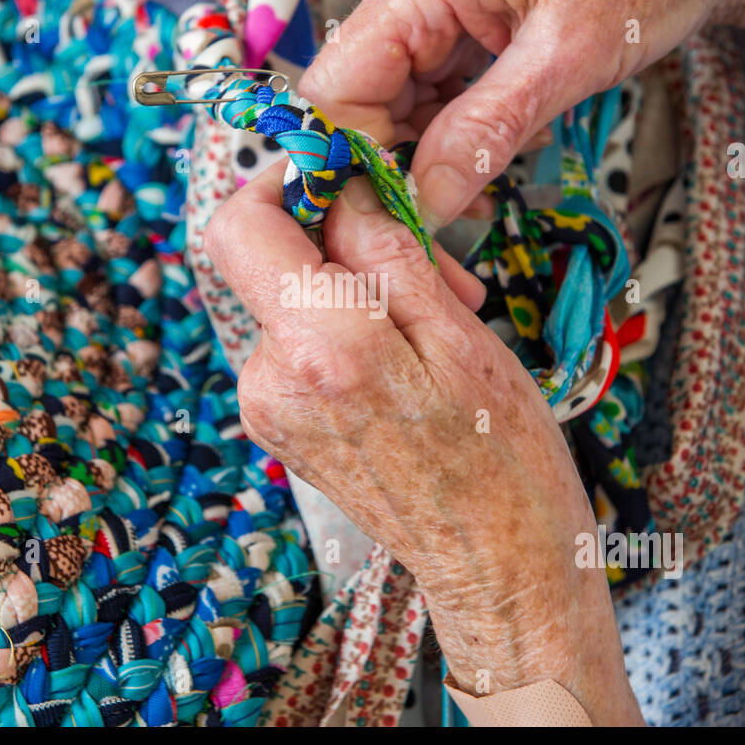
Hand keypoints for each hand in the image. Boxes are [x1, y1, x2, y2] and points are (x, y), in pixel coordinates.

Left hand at [204, 165, 644, 724]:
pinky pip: (296, 344)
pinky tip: (405, 359)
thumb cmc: (501, 462)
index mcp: (319, 349)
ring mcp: (268, 410)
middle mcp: (271, 381)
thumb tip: (341, 187)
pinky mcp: (278, 426)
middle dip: (341, 240)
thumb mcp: (459, 336)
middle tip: (430, 265)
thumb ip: (386, 251)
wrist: (497, 566)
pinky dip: (344, 331)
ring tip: (433, 326)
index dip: (288, 183)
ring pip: (287, 300)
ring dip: (351, 290)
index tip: (343, 178)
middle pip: (266, 258)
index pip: (243, 226)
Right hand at [301, 0, 734, 229]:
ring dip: (432, 150)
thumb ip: (487, 131)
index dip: (358, 157)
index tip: (400, 209)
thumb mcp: (569, 58)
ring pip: (389, 100)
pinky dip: (452, 126)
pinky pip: (422, 86)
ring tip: (493, 167)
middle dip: (402, 162)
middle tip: (456, 208)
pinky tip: (496, 139)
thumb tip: (424, 198)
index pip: (337, 86)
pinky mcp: (445, 13)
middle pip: (359, 98)